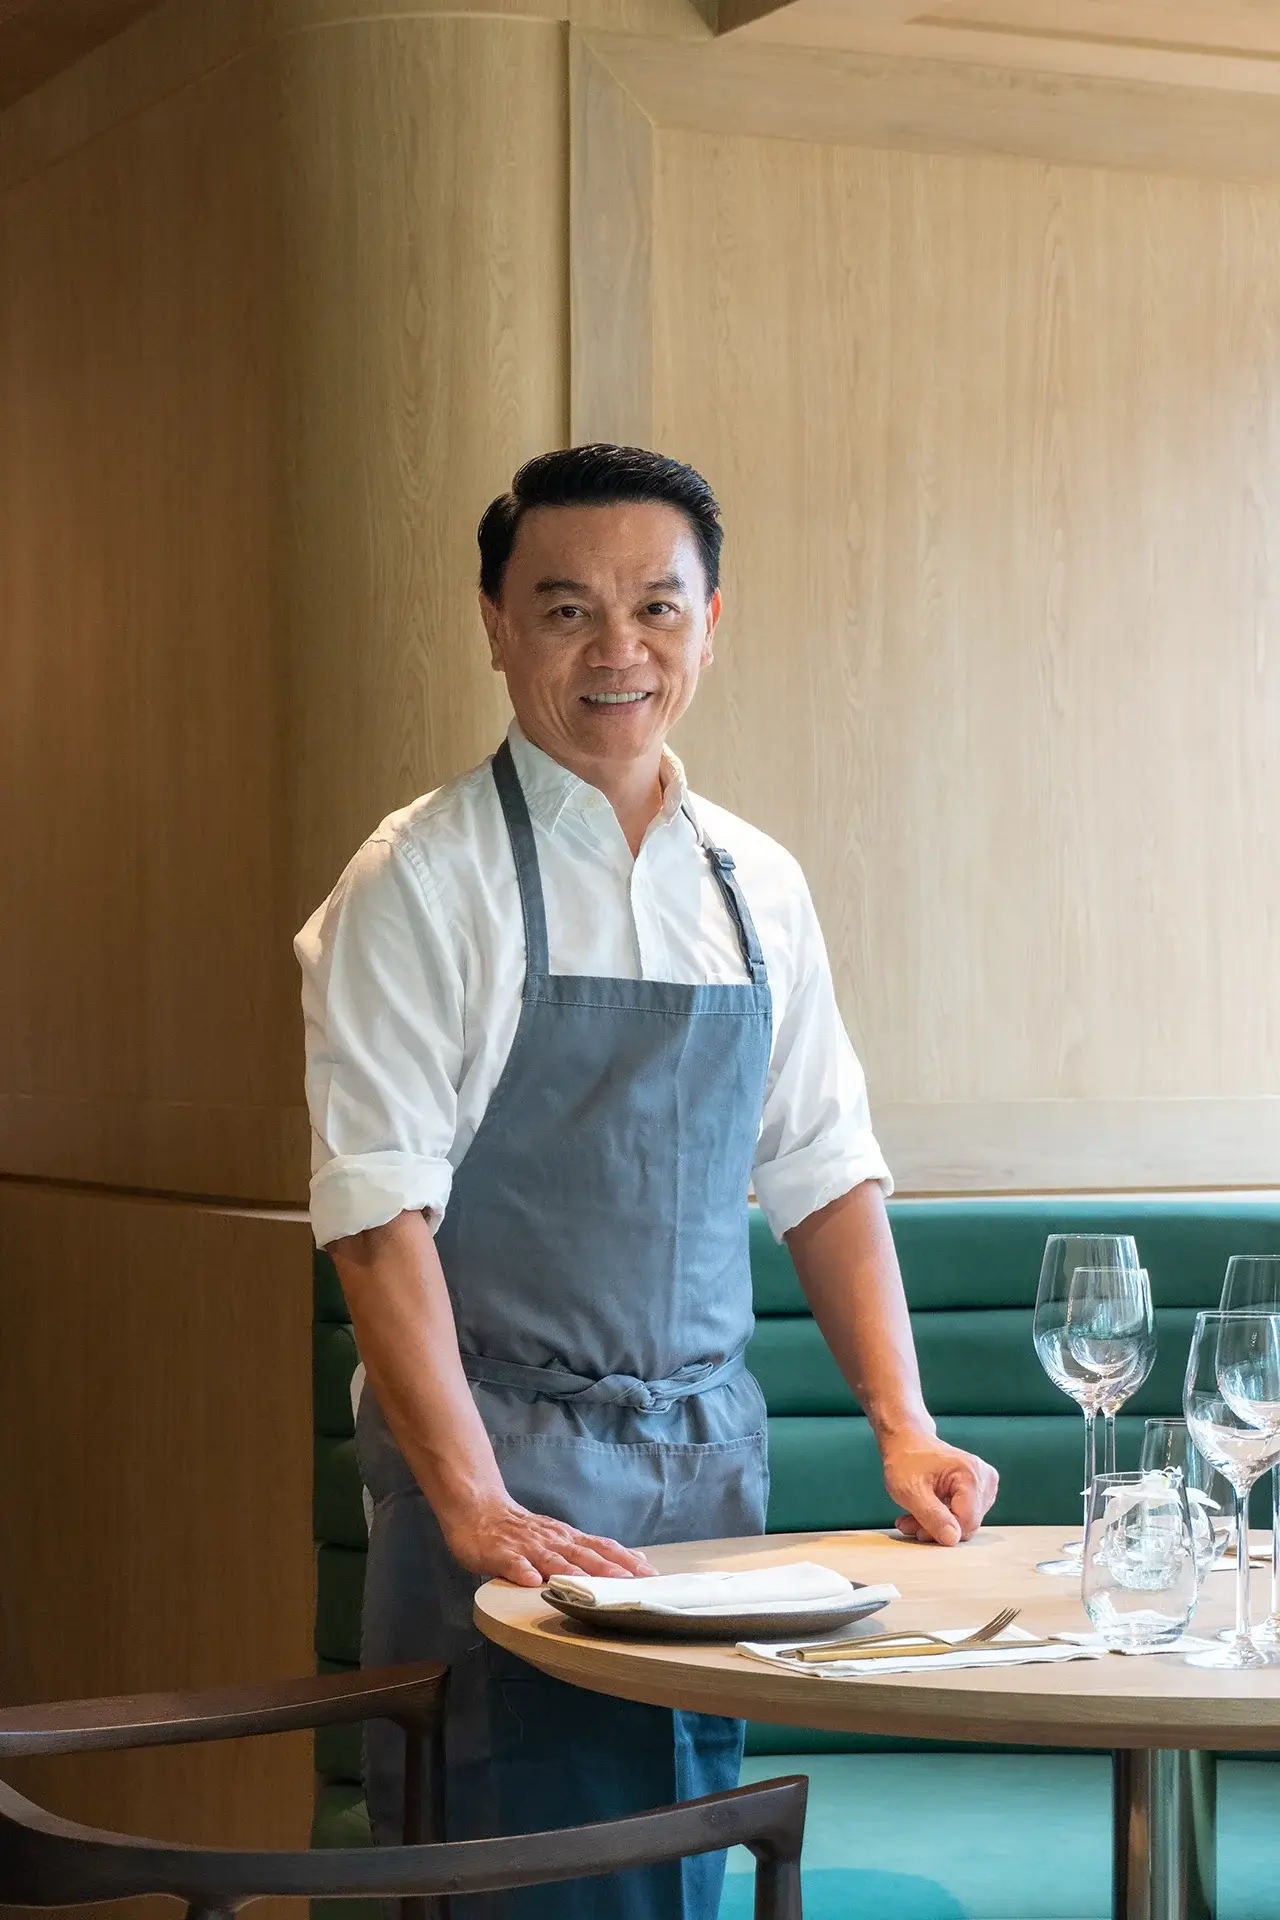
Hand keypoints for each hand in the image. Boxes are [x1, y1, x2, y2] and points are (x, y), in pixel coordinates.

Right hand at [441, 1495, 655, 1587]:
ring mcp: (528, 1547)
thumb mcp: (560, 1537)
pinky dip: (524, 1572)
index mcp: (568, 1539)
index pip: (603, 1548)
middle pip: (585, 1555)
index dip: (627, 1561)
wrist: (479, 1510)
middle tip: (632, 1584)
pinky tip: (532, 1582)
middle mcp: (554, 1541)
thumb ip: (588, 1550)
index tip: (651, 1575)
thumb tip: (628, 1561)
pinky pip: (514, 1563)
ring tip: (590, 1587)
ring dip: (573, 1573)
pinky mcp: (502, 1553)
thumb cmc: (522, 1530)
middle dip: (609, 1570)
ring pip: (554, 1561)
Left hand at [880, 1433, 998, 1546]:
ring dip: (937, 1525)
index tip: (914, 1528)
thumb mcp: (910, 1490)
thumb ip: (932, 1516)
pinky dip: (943, 1518)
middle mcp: (985, 1478)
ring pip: (965, 1523)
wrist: (907, 1442)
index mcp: (970, 1474)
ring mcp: (986, 1484)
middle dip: (936, 1529)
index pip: (966, 1521)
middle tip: (908, 1523)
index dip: (940, 1531)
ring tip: (912, 1517)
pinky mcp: (981, 1490)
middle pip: (967, 1523)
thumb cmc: (907, 1461)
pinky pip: (966, 1516)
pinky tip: (924, 1512)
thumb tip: (952, 1539)